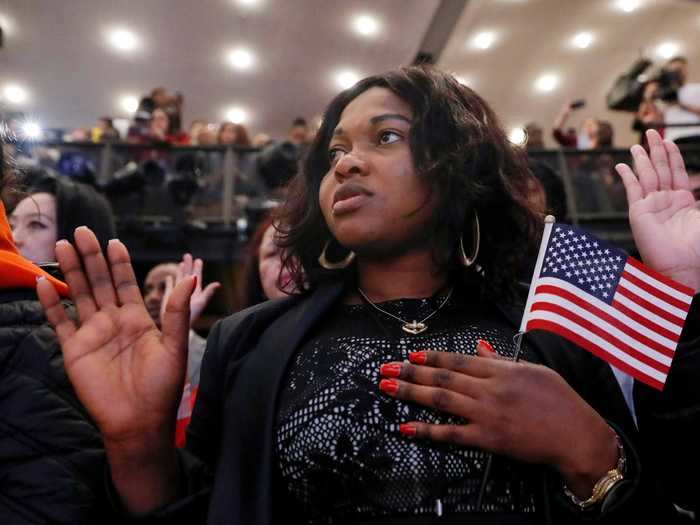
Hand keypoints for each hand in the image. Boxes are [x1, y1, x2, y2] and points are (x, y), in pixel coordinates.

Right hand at [36, 227, 194, 511]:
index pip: (126, 283)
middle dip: (91, 257)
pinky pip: (60, 322)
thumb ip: (177, 311)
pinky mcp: (75, 350)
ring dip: (71, 271)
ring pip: (79, 295)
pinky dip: (50, 303)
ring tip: (63, 244)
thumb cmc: (162, 387)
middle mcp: (113, 322)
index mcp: (138, 319)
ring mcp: (92, 334)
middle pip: (100, 282)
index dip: (119, 263)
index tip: (114, 241)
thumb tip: (192, 278)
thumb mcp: (175, 346)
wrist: (139, 422)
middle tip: (82, 230)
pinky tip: (43, 282)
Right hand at [161, 253, 220, 326]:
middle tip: (188, 255)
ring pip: (178, 280)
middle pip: (188, 276)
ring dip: (179, 272)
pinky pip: (169, 287)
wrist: (179, 327)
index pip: (197, 277)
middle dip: (188, 266)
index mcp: (195, 290)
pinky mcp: (168, 298)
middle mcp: (186, 291)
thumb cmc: (192, 316)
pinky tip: (168, 277)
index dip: (198, 269)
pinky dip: (169, 282)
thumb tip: (218, 284)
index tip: (198, 260)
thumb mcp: (201, 302)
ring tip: (181, 263)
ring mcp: (177, 294)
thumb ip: (208, 293)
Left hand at [378, 341, 618, 498]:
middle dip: (410, 373)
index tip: (410, 356)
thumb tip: (480, 348)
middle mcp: (489, 389)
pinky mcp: (487, 438)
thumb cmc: (560, 401)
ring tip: (387, 388)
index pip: (457, 361)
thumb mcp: (533, 370)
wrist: (576, 434)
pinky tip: (408, 427)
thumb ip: (502, 360)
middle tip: (386, 368)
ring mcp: (486, 414)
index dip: (431, 358)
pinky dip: (427, 430)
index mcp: (501, 370)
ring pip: (441, 400)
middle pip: (442, 378)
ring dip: (410, 393)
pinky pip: (452, 433)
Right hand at [615, 129, 699, 291]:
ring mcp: (651, 206)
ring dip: (642, 158)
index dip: (672, 155)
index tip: (667, 140)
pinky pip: (632, 190)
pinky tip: (622, 165)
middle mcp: (665, 201)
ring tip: (638, 144)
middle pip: (660, 169)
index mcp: (683, 200)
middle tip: (651, 132)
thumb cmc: (699, 246)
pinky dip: (627, 176)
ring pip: (646, 176)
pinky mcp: (638, 212)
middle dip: (656, 149)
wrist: (683, 265)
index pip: (676, 171)